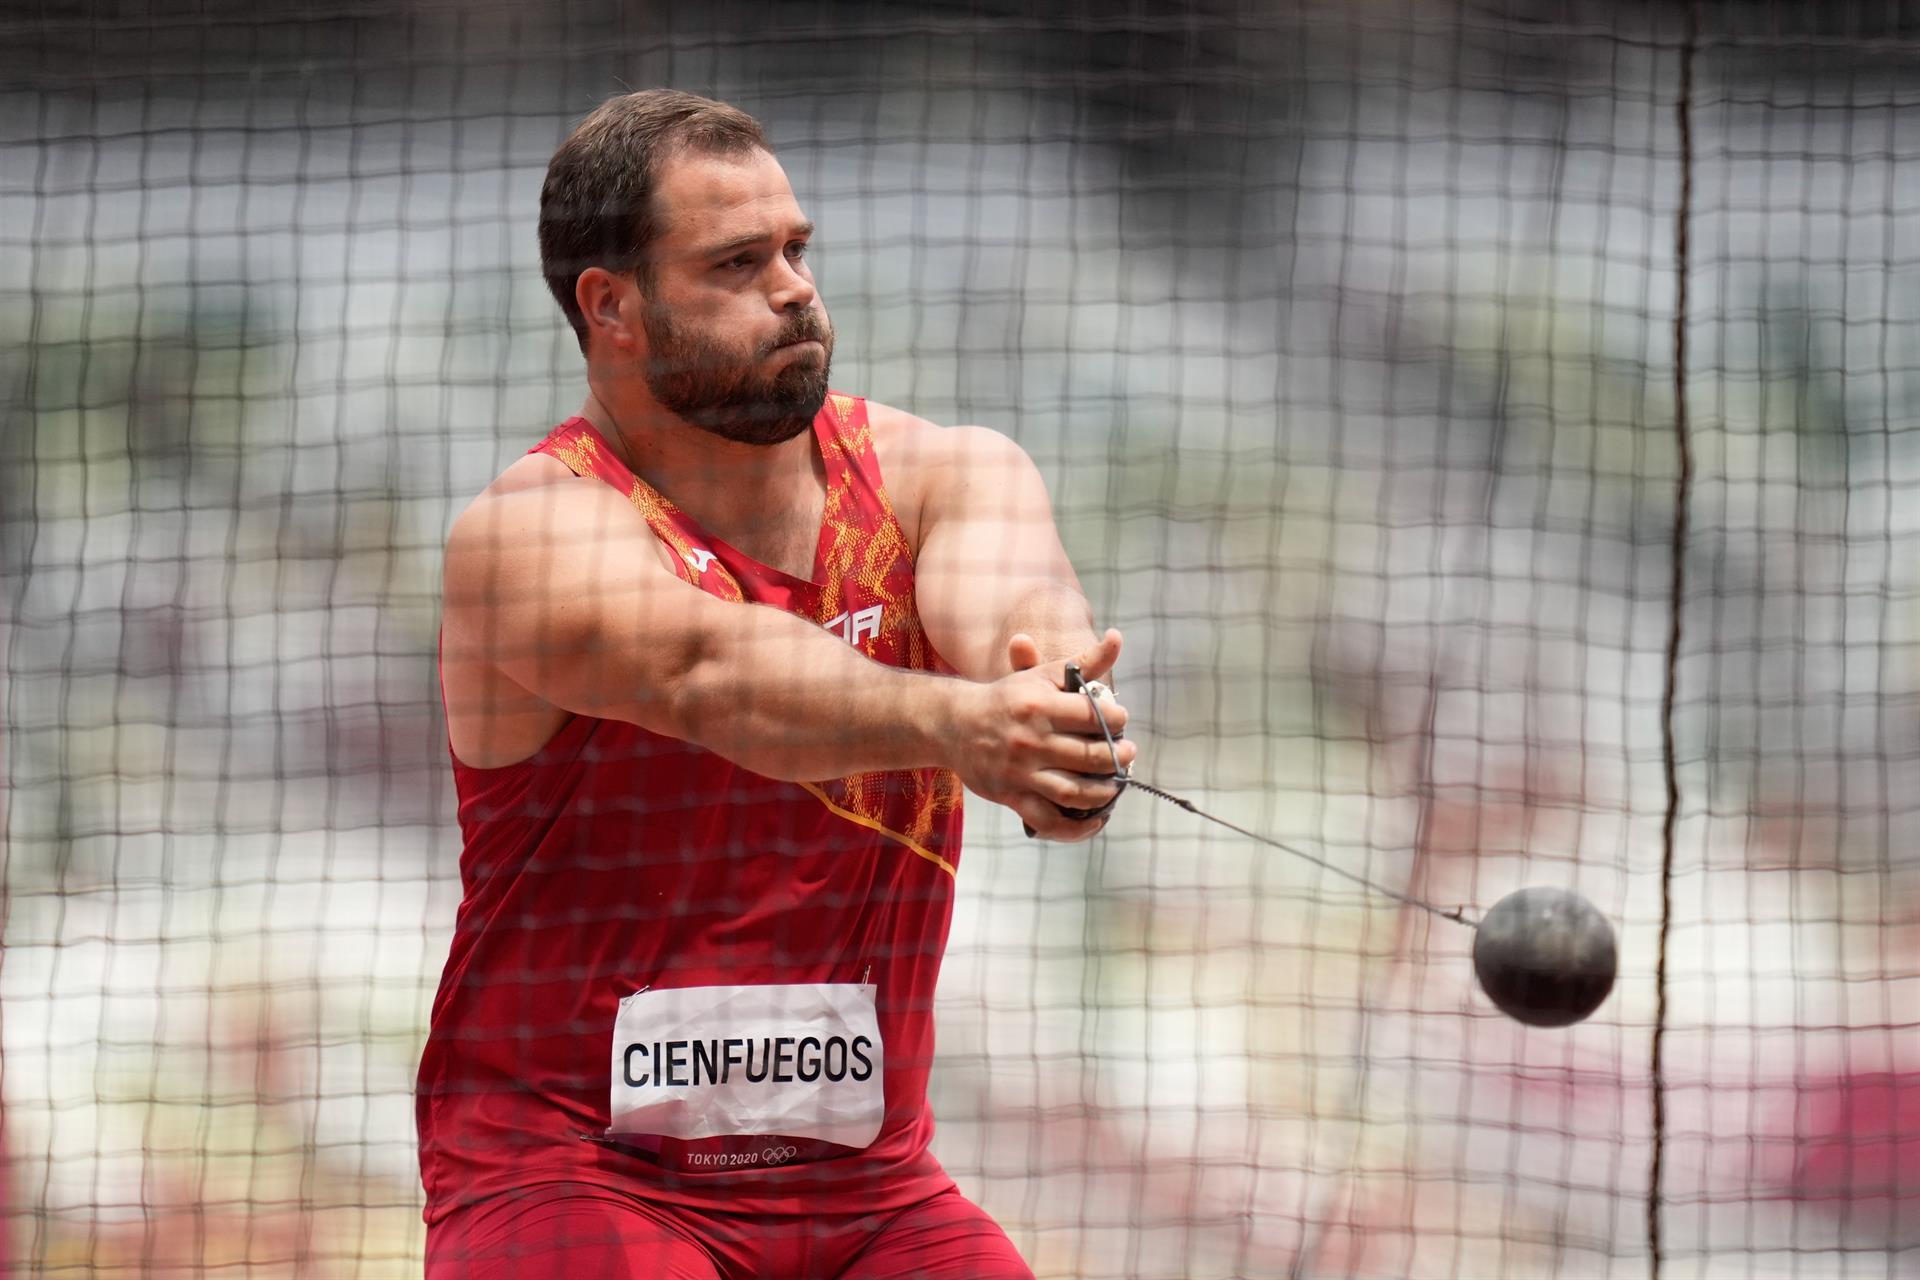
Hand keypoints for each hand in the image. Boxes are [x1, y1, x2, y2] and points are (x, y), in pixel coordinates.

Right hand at [947, 629, 1134, 841]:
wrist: (955, 724)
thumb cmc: (1008, 698)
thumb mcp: (1042, 676)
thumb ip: (1084, 662)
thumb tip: (1117, 637)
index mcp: (1040, 706)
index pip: (1094, 715)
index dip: (1117, 718)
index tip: (1122, 719)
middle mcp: (1031, 740)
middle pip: (1091, 757)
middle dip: (1119, 758)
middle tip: (1128, 754)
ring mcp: (1021, 772)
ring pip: (1076, 793)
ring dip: (1105, 792)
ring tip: (1116, 784)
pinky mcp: (1012, 796)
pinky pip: (1049, 821)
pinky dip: (1076, 829)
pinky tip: (1096, 821)